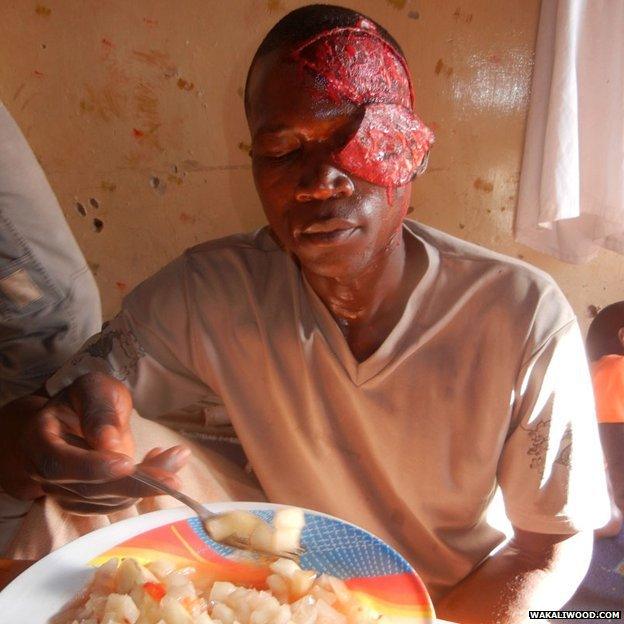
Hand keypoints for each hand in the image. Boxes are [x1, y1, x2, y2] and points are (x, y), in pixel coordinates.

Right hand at [16, 372, 189, 513]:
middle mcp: (47, 473)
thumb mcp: (94, 388)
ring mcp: (67, 491)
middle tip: (171, 478)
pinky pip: (119, 501)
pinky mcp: (90, 500)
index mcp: (39, 440)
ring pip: (108, 500)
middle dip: (133, 484)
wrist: (79, 415)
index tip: (127, 463)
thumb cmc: (86, 398)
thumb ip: (99, 410)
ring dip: (148, 485)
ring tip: (177, 457)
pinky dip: (145, 487)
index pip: (58, 465)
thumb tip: (109, 443)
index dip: (92, 468)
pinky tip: (163, 463)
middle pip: (88, 491)